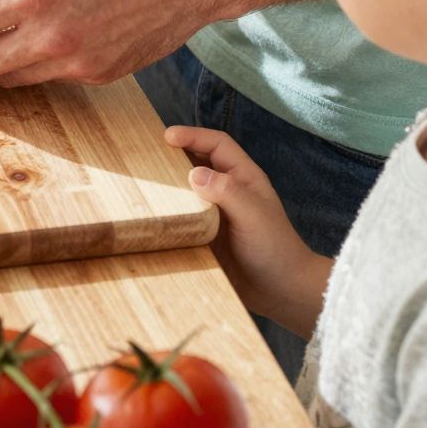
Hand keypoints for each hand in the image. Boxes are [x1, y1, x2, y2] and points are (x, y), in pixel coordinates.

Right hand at [164, 125, 330, 332]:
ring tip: (145, 182)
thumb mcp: (253, 214)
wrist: (281, 291)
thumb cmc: (274, 247)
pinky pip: (186, 217)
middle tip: (148, 155)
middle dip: (177, 155)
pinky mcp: (208, 236)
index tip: (167, 136)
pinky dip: (171, 213)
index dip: (193, 136)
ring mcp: (217, 214)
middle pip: (200, 162)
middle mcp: (229, 191)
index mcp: (244, 177)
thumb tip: (193, 173)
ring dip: (171, 184)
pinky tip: (155, 216)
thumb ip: (226, 191)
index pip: (217, 145)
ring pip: (190, 190)